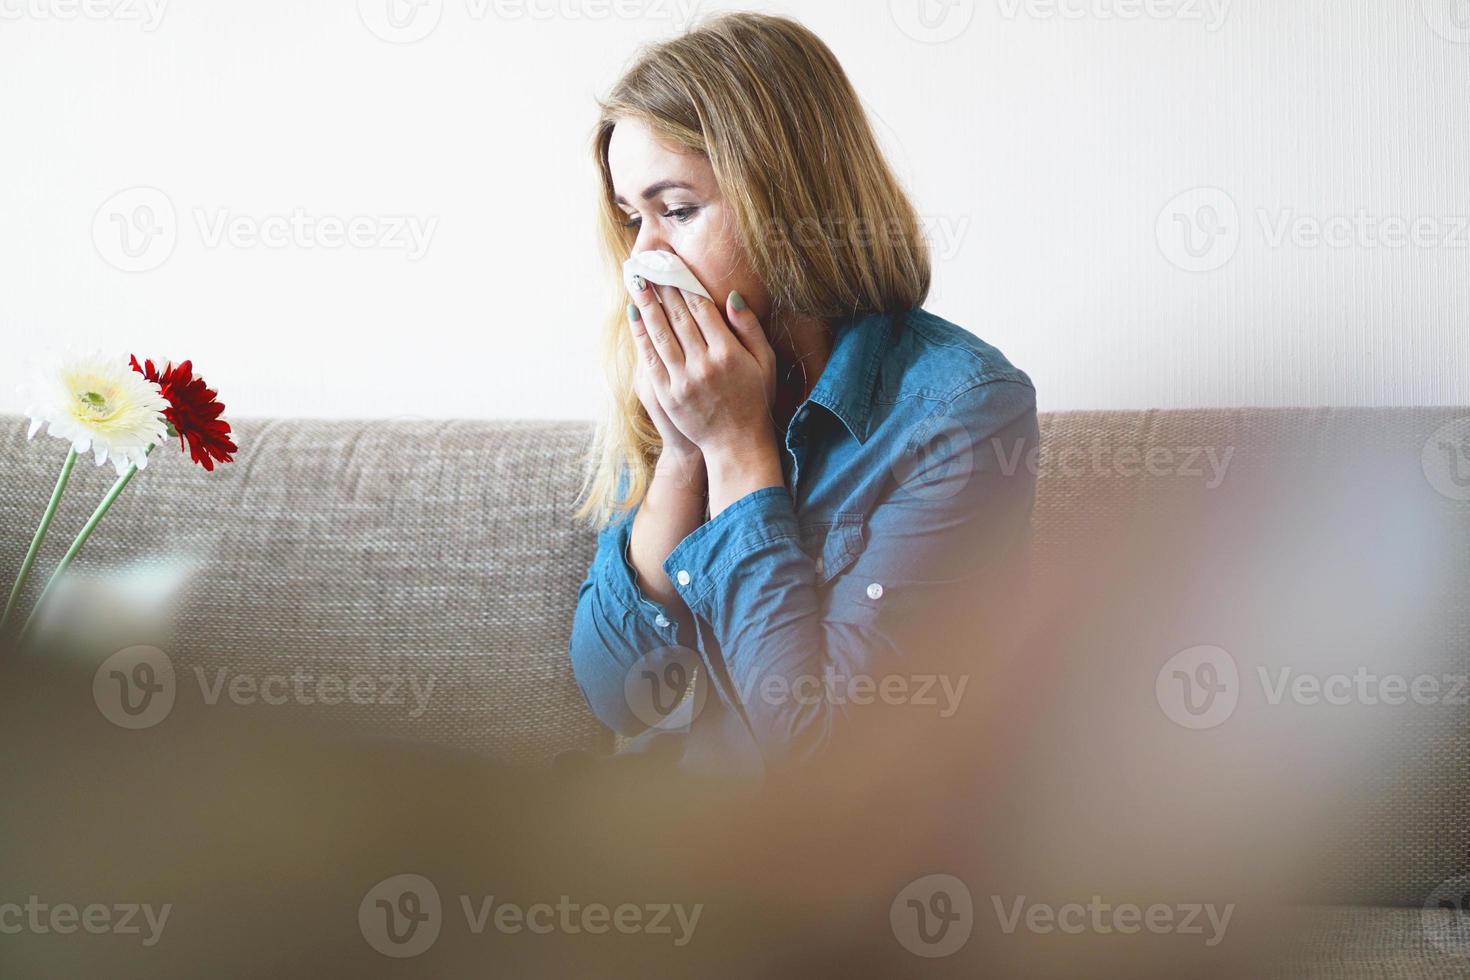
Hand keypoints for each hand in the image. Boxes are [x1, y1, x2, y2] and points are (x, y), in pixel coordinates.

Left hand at [627, 281, 776, 459]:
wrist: (736, 444)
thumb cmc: (755, 400)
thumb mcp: (765, 362)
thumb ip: (750, 328)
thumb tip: (731, 296)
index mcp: (729, 353)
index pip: (702, 309)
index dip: (686, 285)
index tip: (674, 267)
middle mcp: (704, 364)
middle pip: (679, 316)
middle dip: (664, 288)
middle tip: (651, 266)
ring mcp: (683, 380)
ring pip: (661, 333)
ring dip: (647, 305)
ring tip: (637, 282)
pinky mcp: (667, 395)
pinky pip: (650, 358)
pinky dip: (641, 335)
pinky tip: (634, 316)